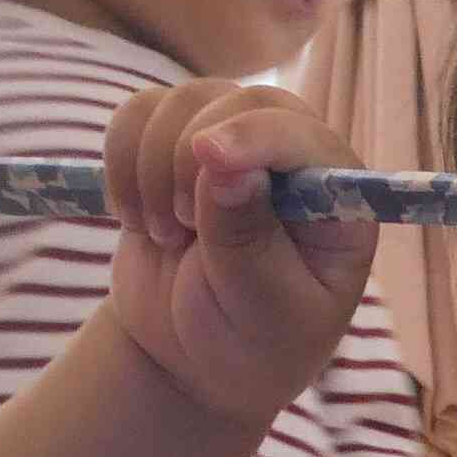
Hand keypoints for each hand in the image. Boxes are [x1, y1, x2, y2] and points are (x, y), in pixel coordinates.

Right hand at [100, 81, 378, 430]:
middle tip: (178, 230)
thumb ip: (246, 238)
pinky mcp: (175, 146)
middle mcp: (292, 160)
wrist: (192, 357)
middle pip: (243, 99)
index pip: (302, 137)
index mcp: (336, 202)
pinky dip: (120, 158)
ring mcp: (234, 146)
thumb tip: (223, 157)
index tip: (206, 157)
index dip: (254, 135)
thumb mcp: (260, 310)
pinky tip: (132, 216)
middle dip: (191, 158)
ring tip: (163, 237)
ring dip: (151, 167)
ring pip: (183, 100)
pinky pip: (137, 113)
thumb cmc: (248, 344)